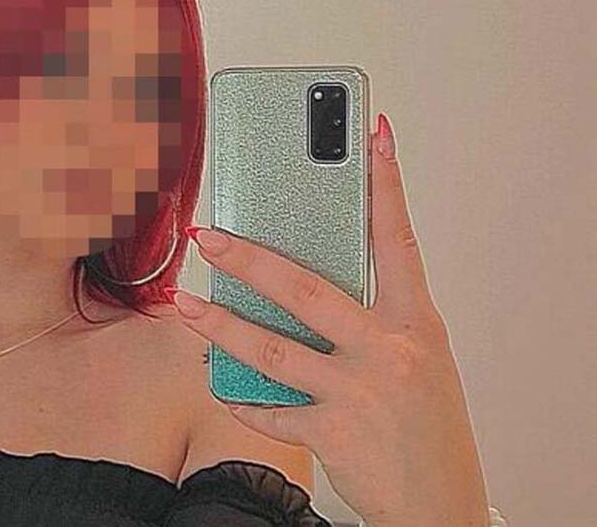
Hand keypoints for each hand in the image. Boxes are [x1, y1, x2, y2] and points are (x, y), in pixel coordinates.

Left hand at [166, 113, 489, 525]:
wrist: (440, 505)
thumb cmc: (429, 429)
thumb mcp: (417, 361)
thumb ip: (371, 322)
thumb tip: (306, 291)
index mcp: (415, 323)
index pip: (398, 240)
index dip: (386, 186)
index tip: (374, 138)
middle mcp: (388, 350)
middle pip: (305, 288)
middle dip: (248, 258)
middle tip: (208, 235)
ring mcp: (358, 392)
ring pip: (270, 347)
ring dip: (218, 325)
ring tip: (186, 305)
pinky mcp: (331, 433)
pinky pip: (269, 408)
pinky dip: (241, 397)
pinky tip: (220, 382)